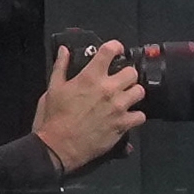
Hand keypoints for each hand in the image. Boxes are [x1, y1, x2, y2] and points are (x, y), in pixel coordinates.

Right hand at [30, 45, 146, 173]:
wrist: (60, 146)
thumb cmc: (54, 117)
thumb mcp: (53, 88)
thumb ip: (61, 67)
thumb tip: (64, 50)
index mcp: (91, 76)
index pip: (110, 51)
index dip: (116, 47)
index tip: (116, 50)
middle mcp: (108, 89)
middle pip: (132, 72)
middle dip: (127, 74)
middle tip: (120, 79)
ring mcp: (118, 107)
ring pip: (139, 92)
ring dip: (133, 93)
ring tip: (126, 97)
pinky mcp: (123, 125)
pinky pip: (140, 116)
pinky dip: (136, 116)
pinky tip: (128, 116)